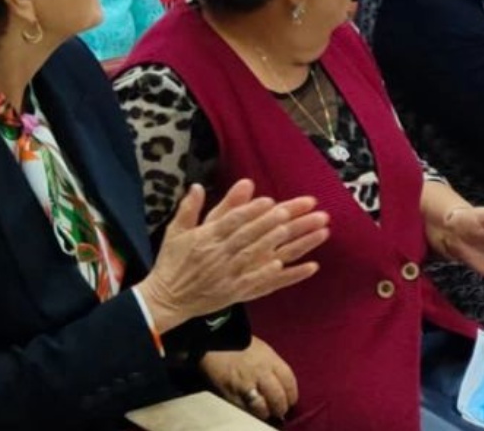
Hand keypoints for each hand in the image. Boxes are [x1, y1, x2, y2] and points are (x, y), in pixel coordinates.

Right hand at [135, 181, 329, 334]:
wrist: (165, 299)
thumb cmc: (172, 262)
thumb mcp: (177, 231)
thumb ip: (190, 208)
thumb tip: (197, 185)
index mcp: (207, 238)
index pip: (234, 222)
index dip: (253, 212)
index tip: (273, 201)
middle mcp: (222, 255)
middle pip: (257, 235)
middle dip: (284, 220)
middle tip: (309, 208)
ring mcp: (232, 275)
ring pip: (267, 256)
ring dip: (295, 243)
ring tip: (318, 231)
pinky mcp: (240, 292)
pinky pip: (269, 283)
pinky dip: (289, 276)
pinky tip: (311, 267)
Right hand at [201, 337, 297, 421]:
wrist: (215, 338)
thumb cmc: (240, 342)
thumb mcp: (263, 350)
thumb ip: (273, 367)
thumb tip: (281, 385)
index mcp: (270, 359)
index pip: (289, 382)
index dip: (292, 395)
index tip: (290, 400)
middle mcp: (260, 373)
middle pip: (278, 398)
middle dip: (280, 408)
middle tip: (279, 410)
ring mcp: (244, 384)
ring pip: (262, 408)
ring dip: (265, 413)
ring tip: (265, 411)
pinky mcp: (229, 394)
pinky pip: (243, 410)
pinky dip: (249, 412)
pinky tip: (250, 409)